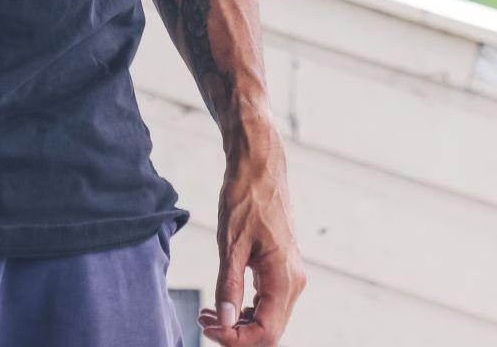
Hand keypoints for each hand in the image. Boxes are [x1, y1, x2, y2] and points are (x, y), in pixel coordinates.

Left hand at [199, 147, 303, 344]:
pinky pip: (266, 302)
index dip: (236, 339)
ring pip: (268, 319)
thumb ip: (229, 285)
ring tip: (207, 314)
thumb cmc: (246, 198)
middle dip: (236, 334)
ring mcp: (289, 275)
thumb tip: (224, 320)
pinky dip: (244, 309)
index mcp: (285, 278)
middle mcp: (293, 282)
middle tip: (203, 322)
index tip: (209, 327)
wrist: (259, 167)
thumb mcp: (231, 243)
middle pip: (269, 331)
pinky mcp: (281, 268)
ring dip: (238, 324)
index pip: (266, 332)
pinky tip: (221, 304)